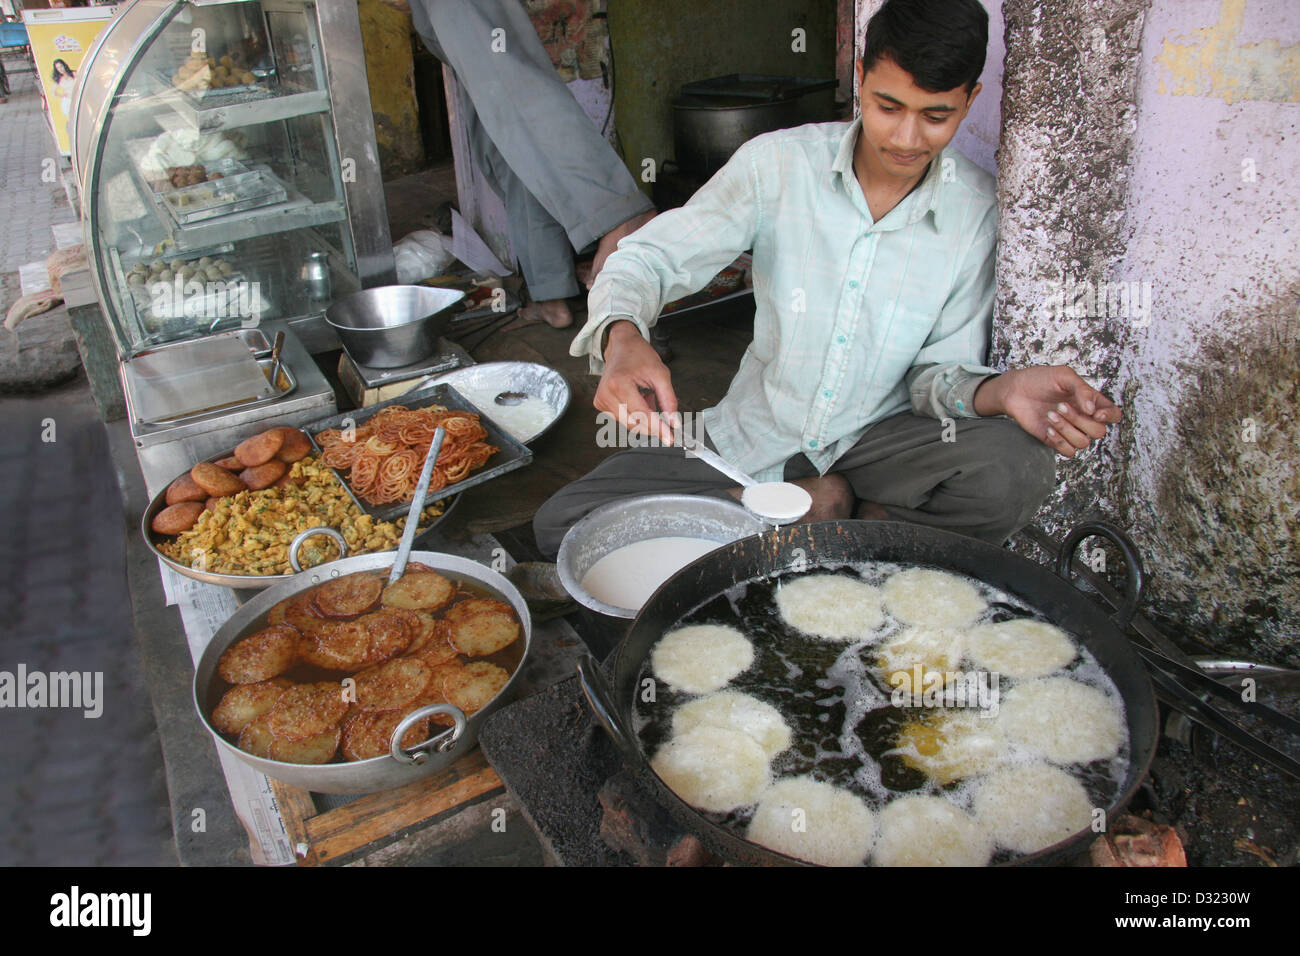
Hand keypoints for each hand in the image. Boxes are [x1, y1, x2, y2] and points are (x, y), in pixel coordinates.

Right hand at [593, 321, 679, 444]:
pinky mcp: (599, 404)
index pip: (641, 414)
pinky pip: (622, 419)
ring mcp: (600, 400)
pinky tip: (636, 398)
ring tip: (645, 395)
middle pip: (634, 423)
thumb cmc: (639, 356)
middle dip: (651, 423)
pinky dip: (634, 414)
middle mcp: (606, 394)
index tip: (670, 438)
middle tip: (660, 407)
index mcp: (619, 383)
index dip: (658, 428)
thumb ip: (669, 400)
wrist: (621, 346)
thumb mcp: (661, 374)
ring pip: (629, 424)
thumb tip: (673, 423)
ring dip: (642, 417)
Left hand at [974, 365, 1120, 457]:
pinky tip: (1048, 428)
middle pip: (1099, 431)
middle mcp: (1083, 418)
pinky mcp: (1055, 440)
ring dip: (1067, 430)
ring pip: (1084, 443)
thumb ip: (1082, 390)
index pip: (1113, 414)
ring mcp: (1069, 430)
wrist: (1014, 390)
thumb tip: (1093, 410)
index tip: (1095, 413)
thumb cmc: (1040, 379)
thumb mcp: (1064, 376)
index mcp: (1090, 401)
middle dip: (1079, 420)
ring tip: (1050, 415)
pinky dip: (1060, 442)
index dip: (1109, 416)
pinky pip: (1069, 452)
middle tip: (1060, 406)